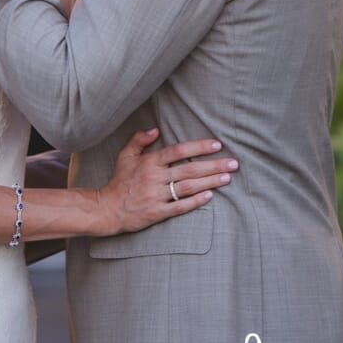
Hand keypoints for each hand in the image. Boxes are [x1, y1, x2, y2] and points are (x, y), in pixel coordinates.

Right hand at [97, 128, 237, 234]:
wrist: (108, 208)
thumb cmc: (119, 181)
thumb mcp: (125, 156)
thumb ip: (139, 140)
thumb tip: (156, 130)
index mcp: (149, 162)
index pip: (178, 151)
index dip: (198, 147)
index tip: (216, 145)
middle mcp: (155, 177)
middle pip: (189, 169)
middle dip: (214, 165)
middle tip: (234, 163)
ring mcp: (157, 195)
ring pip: (189, 187)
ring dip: (210, 182)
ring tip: (228, 178)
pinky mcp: (158, 212)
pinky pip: (181, 206)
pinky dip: (196, 201)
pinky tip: (210, 196)